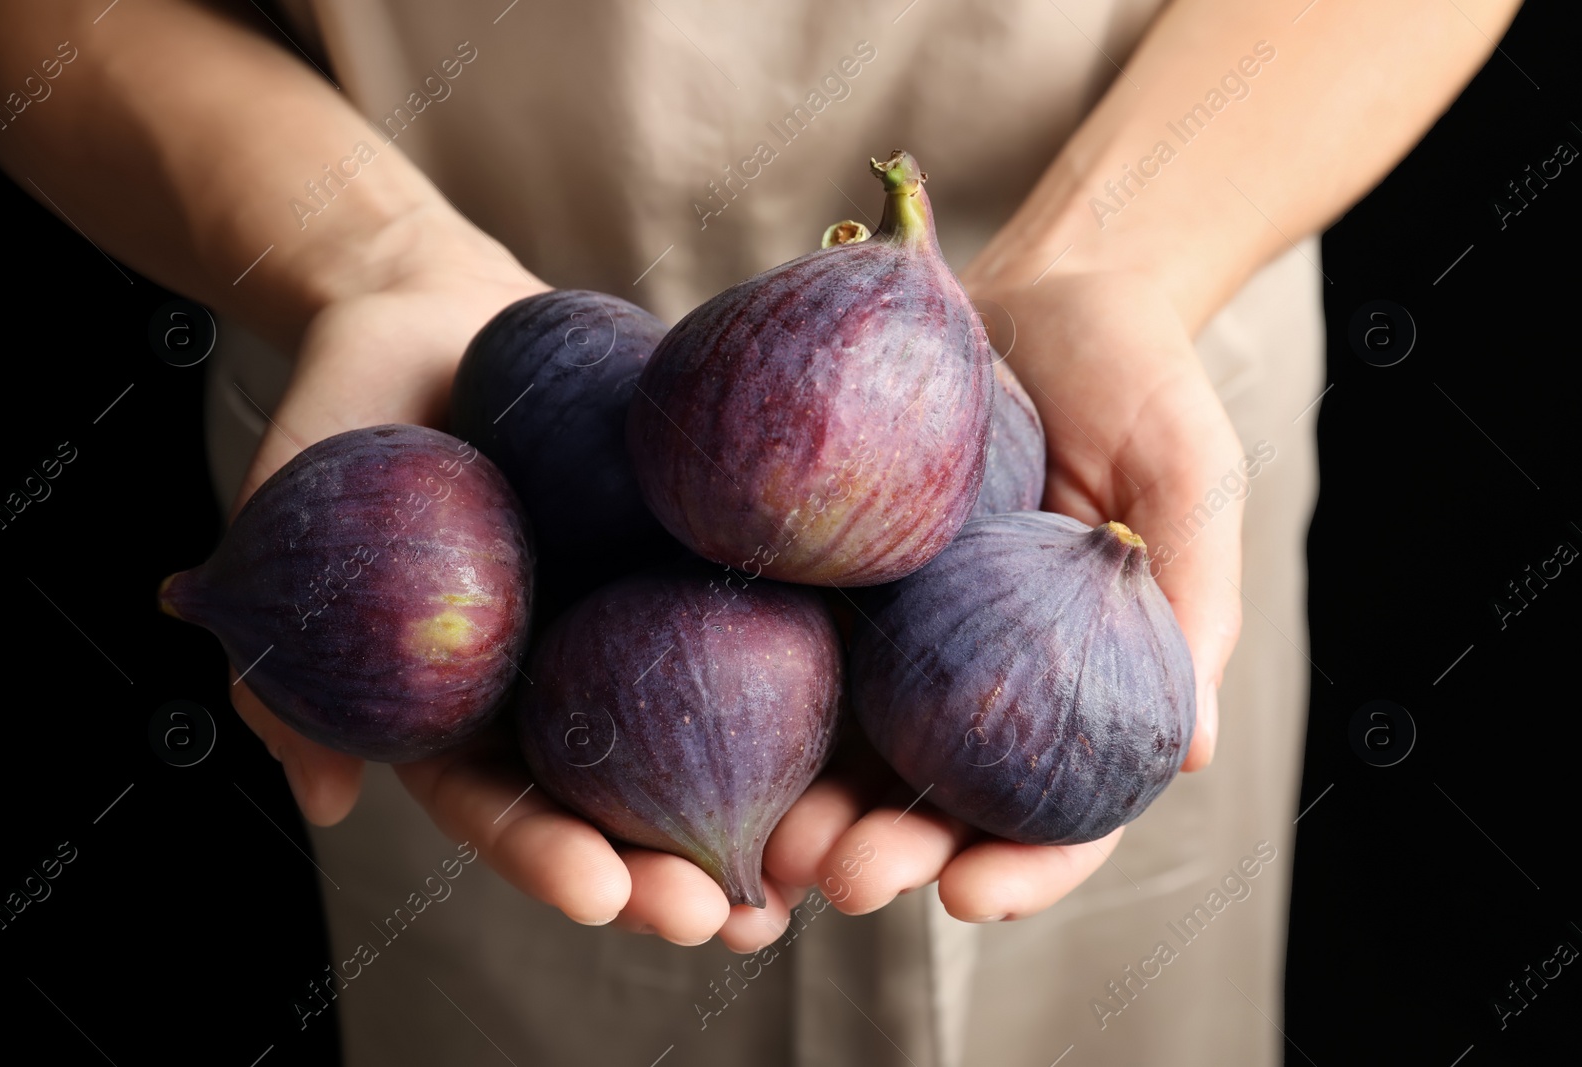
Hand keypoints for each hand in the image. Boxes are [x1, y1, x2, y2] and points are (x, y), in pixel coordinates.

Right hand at [228, 211, 800, 949]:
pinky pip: (760, 607)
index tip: (601, 895)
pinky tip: (869, 715)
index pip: (505, 803)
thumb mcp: (283, 523)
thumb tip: (321, 800)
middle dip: (674, 866)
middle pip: (621, 796)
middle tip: (729, 916)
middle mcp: (563, 675)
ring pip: (705, 730)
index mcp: (471, 701)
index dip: (550, 857)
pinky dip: (815, 668)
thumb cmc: (344, 413)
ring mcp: (634, 615)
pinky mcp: (698, 549)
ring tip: (819, 862)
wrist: (430, 304)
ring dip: (764, 805)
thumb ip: (283, 654)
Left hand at [762, 269, 1244, 924]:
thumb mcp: (1188, 474)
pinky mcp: (834, 572)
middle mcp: (983, 676)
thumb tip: (1187, 751)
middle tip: (845, 878)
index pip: (1061, 809)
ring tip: (771, 841)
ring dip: (813, 811)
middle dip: (894, 856)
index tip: (973, 895)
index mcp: (1078, 679)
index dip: (1024, 868)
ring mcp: (900, 631)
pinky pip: (791, 642)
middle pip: (939, 803)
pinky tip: (711, 729)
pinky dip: (756, 699)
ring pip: (853, 748)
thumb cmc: (1137, 375)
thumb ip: (1193, 599)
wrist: (1043, 281)